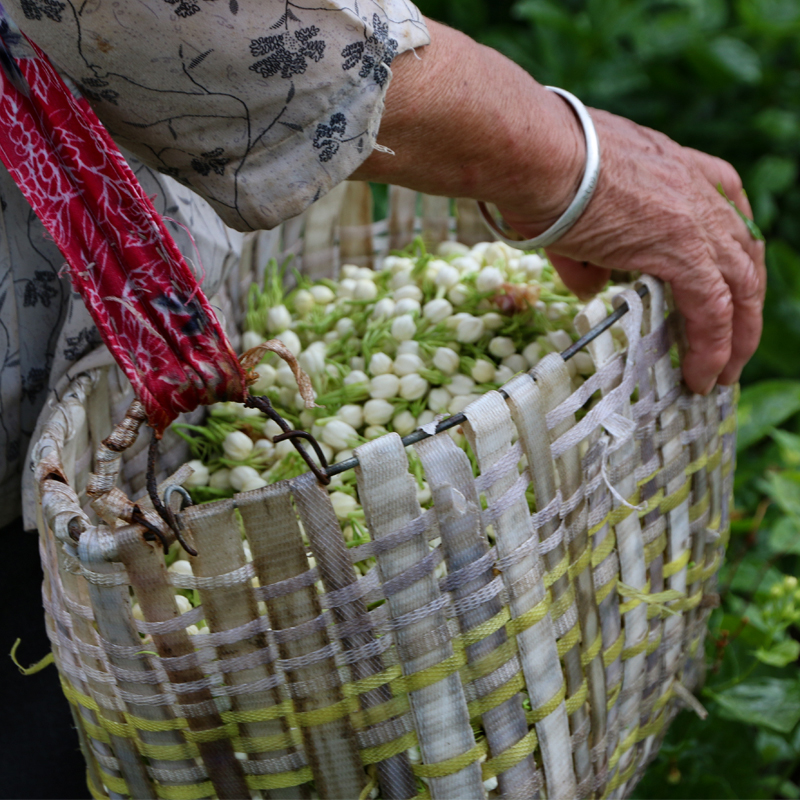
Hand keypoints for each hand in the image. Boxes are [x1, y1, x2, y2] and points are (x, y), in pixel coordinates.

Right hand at [499, 111, 765, 393]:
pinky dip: (711, 349)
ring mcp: (697, 221)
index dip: (730, 260)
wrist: (540, 155)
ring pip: (741, 288)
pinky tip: (701, 376)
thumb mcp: (577, 208)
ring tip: (723, 374)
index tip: (725, 291)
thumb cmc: (543, 169)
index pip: (728, 217)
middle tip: (733, 343)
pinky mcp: (683, 252)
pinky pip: (711, 312)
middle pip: (745, 256)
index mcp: (679, 168)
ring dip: (737, 337)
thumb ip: (592, 253)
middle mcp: (699, 191)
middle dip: (743, 306)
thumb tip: (591, 288)